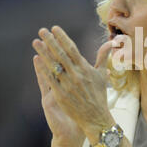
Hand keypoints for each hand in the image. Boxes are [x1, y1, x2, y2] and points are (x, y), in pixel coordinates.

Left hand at [32, 26, 114, 141]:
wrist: (95, 118)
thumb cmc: (99, 95)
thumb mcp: (102, 75)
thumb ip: (103, 57)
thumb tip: (111, 42)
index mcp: (85, 68)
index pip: (72, 49)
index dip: (62, 38)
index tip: (55, 28)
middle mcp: (76, 75)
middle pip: (60, 54)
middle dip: (50, 41)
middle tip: (42, 30)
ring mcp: (67, 85)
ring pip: (53, 65)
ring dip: (43, 52)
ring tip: (36, 42)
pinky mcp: (60, 95)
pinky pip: (50, 79)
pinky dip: (43, 69)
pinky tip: (37, 60)